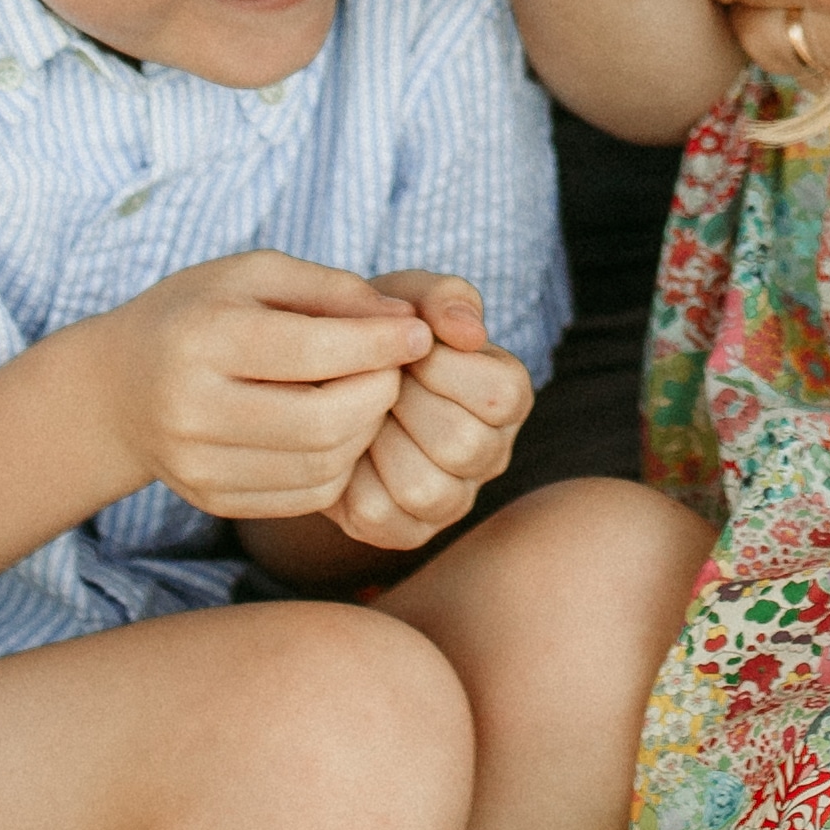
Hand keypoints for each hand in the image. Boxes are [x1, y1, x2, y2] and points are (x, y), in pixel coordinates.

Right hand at [92, 252, 436, 519]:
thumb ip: (331, 289)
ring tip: (367, 396)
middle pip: (325, 420)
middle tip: (396, 369)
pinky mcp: (212, 500)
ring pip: (322, 465)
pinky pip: (306, 497)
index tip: (418, 333)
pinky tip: (338, 431)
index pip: (314, 349)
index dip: (381, 344)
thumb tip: (407, 319)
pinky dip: (340, 465)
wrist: (119, 386)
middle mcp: (192, 408)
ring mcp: (198, 464)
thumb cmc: (198, 313)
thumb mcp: (254, 274)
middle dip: (380, 393)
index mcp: (202, 337)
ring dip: (366, 432)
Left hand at [327, 273, 534, 551]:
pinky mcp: (405, 530)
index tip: (403, 348)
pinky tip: (343, 446)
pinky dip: (349, 478)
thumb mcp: (408, 298)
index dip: (438, 366)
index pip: (499, 394)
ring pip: (424, 489)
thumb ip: (442, 298)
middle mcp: (491, 454)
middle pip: (463, 446)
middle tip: (372, 380)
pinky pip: (378, 517)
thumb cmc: (379, 333)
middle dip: (401, 403)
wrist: (323, 375)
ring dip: (376, 442)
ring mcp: (451, 500)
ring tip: (356, 412)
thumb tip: (466, 332)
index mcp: (507, 397)